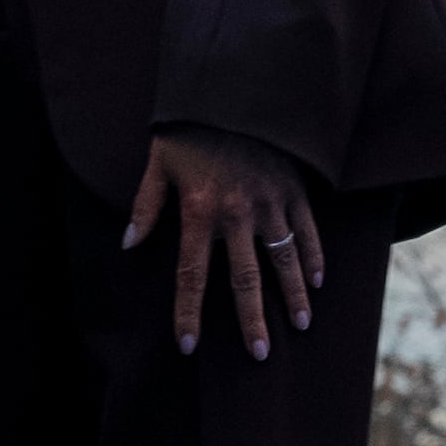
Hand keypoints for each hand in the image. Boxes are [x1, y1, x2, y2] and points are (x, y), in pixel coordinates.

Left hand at [127, 123, 317, 356]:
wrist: (236, 91)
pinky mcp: (294, 191)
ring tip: (299, 326)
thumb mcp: (158, 163)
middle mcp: (237, 214)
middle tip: (259, 355)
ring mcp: (270, 204)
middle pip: (245, 278)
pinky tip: (317, 283)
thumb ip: (145, 206)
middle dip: (251, 320)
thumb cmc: (190, 130)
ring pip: (284, 260)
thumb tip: (129, 245)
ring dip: (292, 297)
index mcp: (199, 211)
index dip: (188, 312)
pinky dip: (314, 258)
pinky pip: (308, 231)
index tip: (188, 346)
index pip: (191, 274)